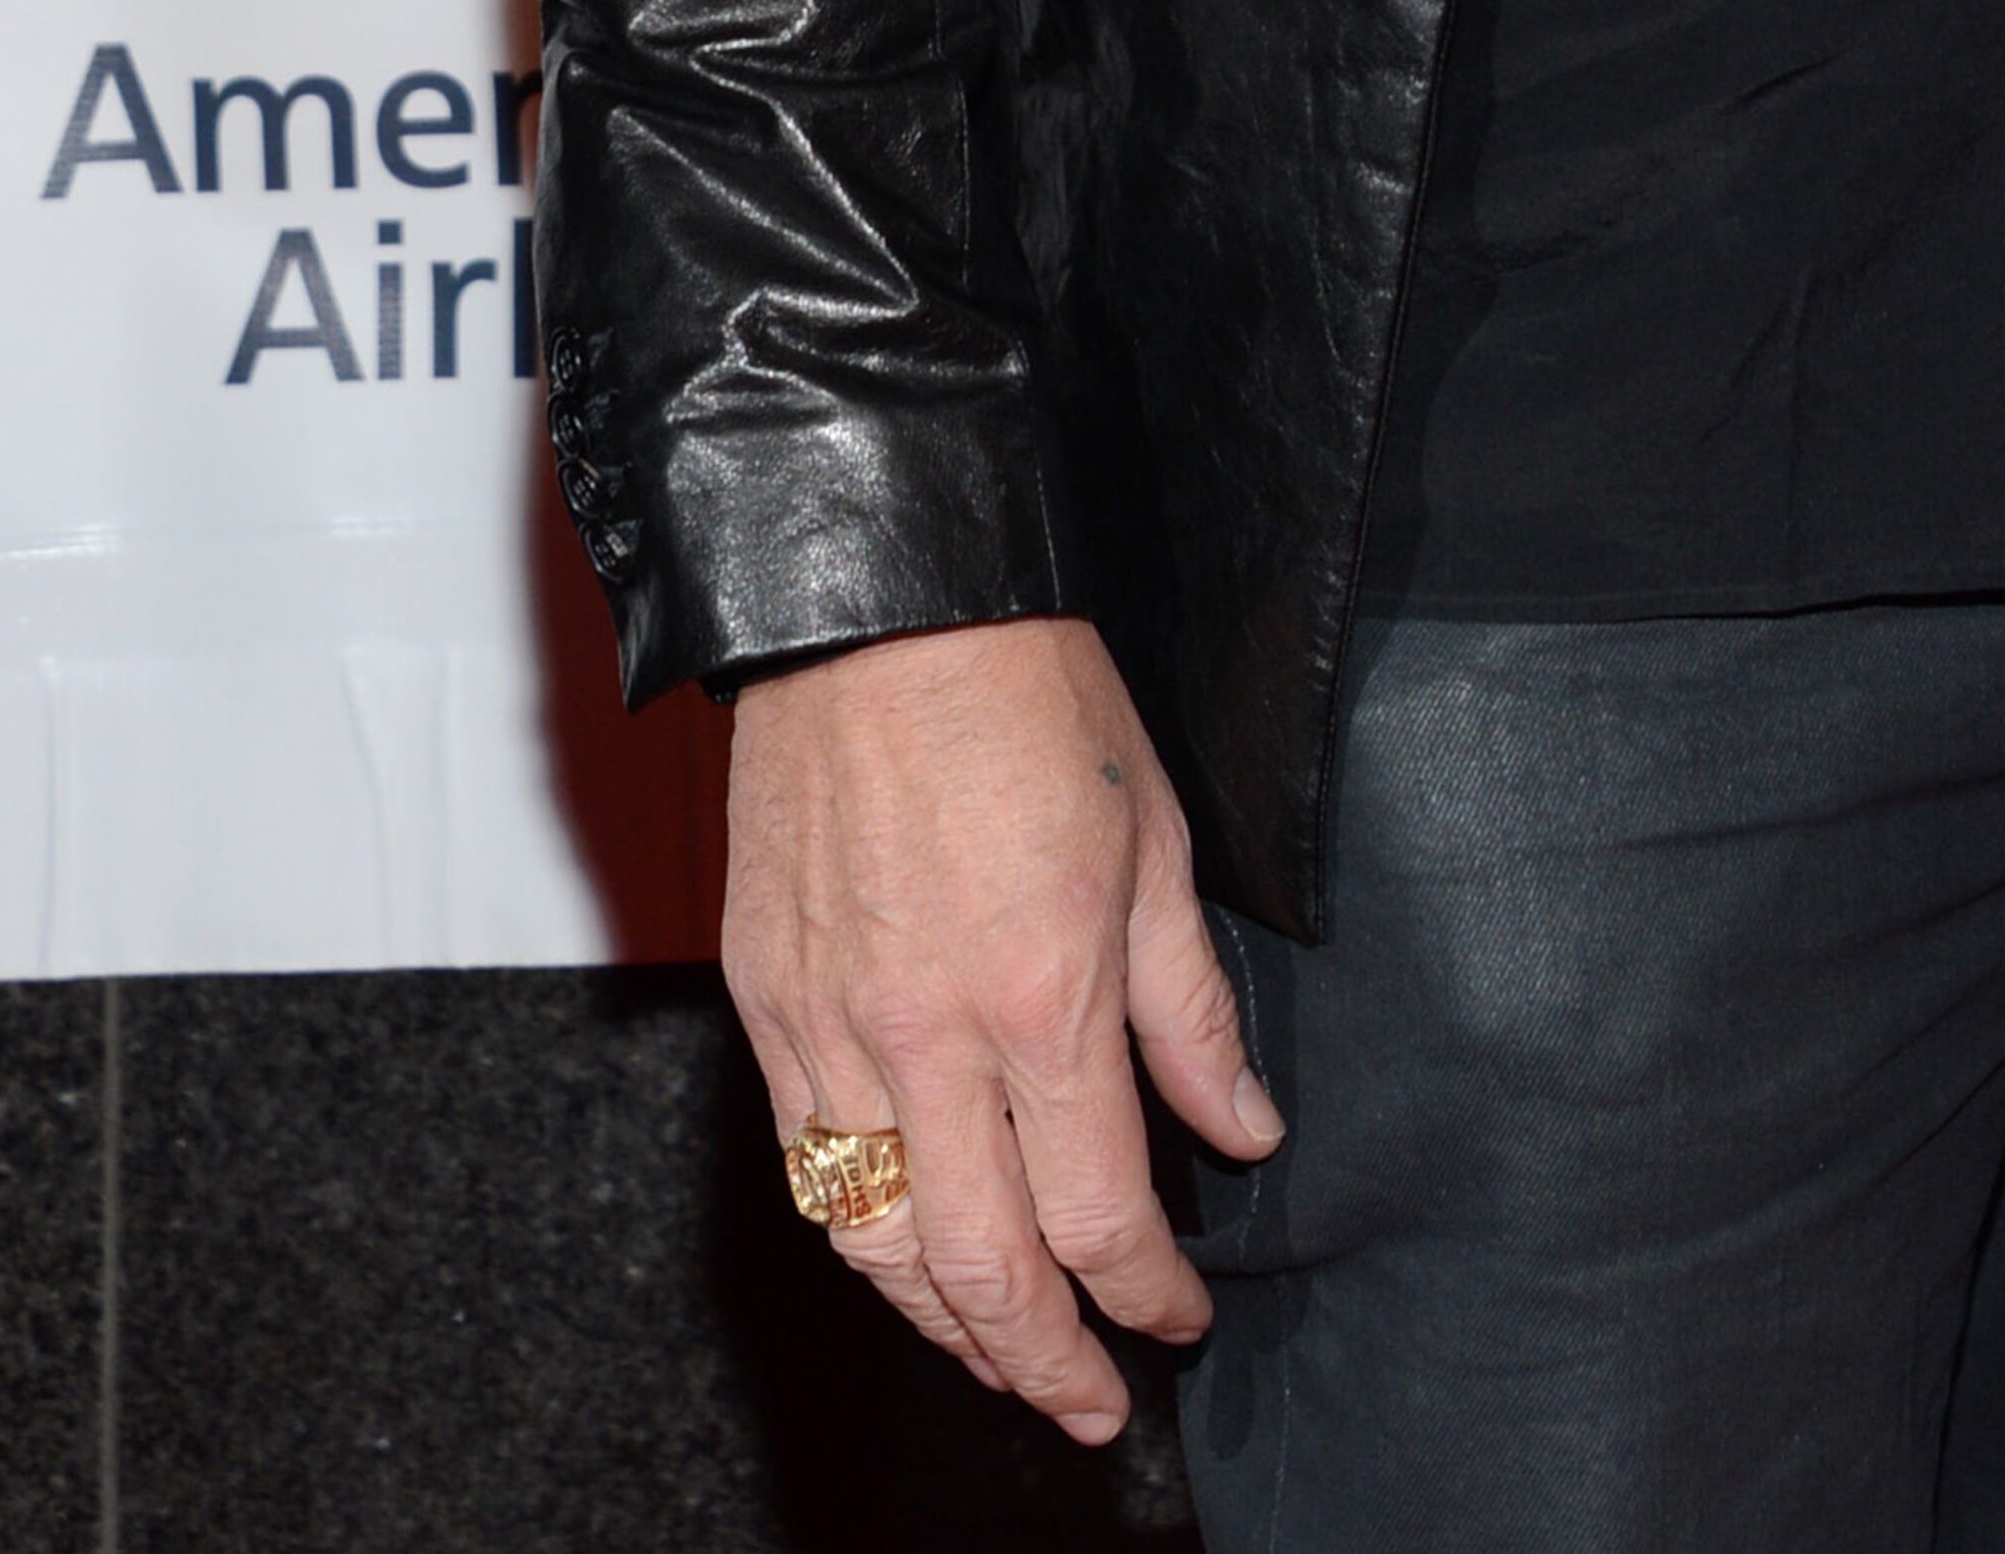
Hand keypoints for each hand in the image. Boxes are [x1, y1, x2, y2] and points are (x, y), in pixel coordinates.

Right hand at [723, 611, 1281, 1442]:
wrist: (875, 600)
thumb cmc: (1023, 689)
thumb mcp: (1153, 836)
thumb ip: (1189, 1008)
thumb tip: (1240, 1131)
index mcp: (1043, 995)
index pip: (1101, 1211)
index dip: (1149, 1290)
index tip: (1183, 1315)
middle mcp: (927, 1038)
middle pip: (984, 1270)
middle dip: (1048, 1363)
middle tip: (1096, 1404)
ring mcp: (830, 1029)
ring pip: (880, 1247)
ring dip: (947, 1331)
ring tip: (1005, 1361)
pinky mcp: (763, 1004)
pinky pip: (806, 1168)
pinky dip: (862, 1242)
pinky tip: (905, 1261)